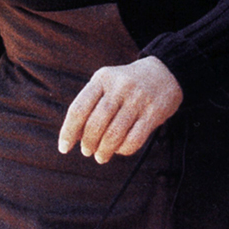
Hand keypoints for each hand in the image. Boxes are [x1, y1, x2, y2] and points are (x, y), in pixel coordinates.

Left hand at [58, 56, 182, 162]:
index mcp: (102, 79)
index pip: (78, 109)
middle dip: (88, 143)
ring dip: (104, 151)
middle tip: (87, 151)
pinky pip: (134, 139)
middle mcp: (119, 87)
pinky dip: (123, 150)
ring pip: (114, 135)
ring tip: (100, 156)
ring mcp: (138, 100)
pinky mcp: (154, 113)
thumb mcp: (106, 85)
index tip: (64, 148)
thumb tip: (73, 136)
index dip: (68, 132)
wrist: (165, 72)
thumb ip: (90, 106)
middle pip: (95, 124)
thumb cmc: (126, 85)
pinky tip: (119, 150)